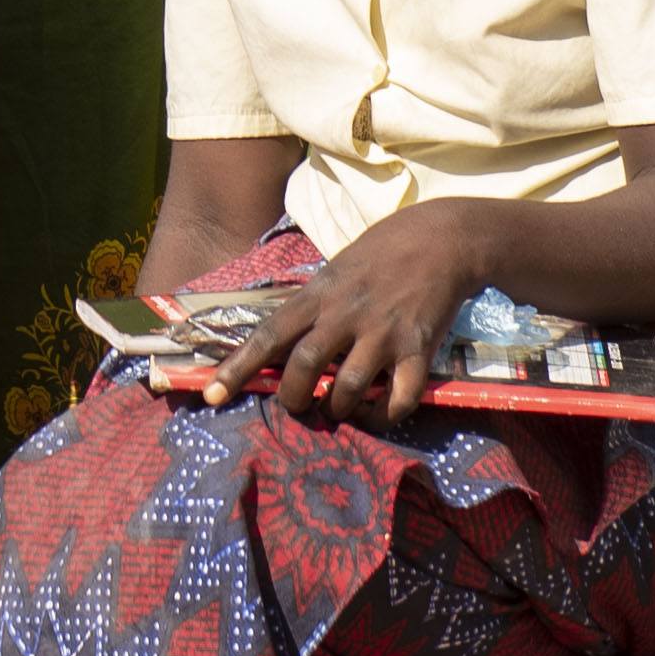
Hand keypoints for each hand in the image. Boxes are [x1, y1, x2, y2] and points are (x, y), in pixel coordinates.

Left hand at [208, 199, 480, 421]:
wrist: (442, 239)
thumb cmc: (381, 253)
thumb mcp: (335, 270)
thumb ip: (311, 307)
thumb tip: (280, 346)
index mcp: (319, 294)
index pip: (268, 334)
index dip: (237, 368)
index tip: (211, 395)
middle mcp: (346, 314)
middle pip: (303, 367)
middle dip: (293, 397)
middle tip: (298, 406)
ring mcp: (383, 333)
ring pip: (346, 388)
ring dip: (336, 409)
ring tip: (337, 408)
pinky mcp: (418, 349)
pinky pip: (398, 399)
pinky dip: (384, 416)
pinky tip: (377, 413)